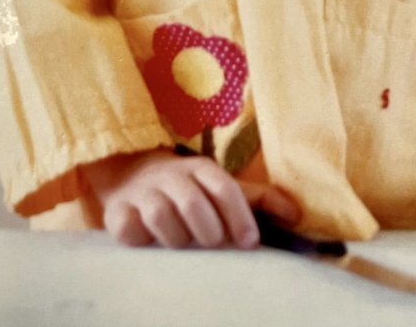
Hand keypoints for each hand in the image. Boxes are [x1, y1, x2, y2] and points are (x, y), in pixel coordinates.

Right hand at [83, 149, 300, 248]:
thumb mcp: (222, 187)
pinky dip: (142, 239)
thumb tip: (297, 215)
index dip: (239, 215)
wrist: (132, 174)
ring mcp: (143, 193)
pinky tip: (149, 243)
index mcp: (201, 169)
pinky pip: (130, 228)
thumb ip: (259, 200)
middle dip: (208, 230)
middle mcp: (172, 176)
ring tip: (184, 245)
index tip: (250, 243)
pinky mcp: (118, 211)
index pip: (223, 187)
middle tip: (213, 245)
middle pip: (193, 202)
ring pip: (161, 215)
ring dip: (177, 238)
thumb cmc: (189, 189)